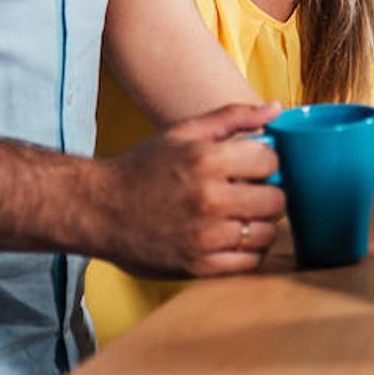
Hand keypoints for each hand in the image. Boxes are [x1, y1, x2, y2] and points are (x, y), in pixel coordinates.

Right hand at [99, 102, 285, 277]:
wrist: (97, 209)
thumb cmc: (143, 167)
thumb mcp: (184, 132)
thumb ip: (234, 117)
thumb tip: (276, 108)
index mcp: (208, 160)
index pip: (272, 162)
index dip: (268, 163)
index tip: (255, 167)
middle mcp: (209, 199)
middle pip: (276, 200)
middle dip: (269, 193)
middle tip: (253, 192)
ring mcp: (204, 236)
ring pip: (266, 233)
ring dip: (261, 224)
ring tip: (244, 215)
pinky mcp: (198, 266)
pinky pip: (249, 262)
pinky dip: (250, 250)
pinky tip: (236, 237)